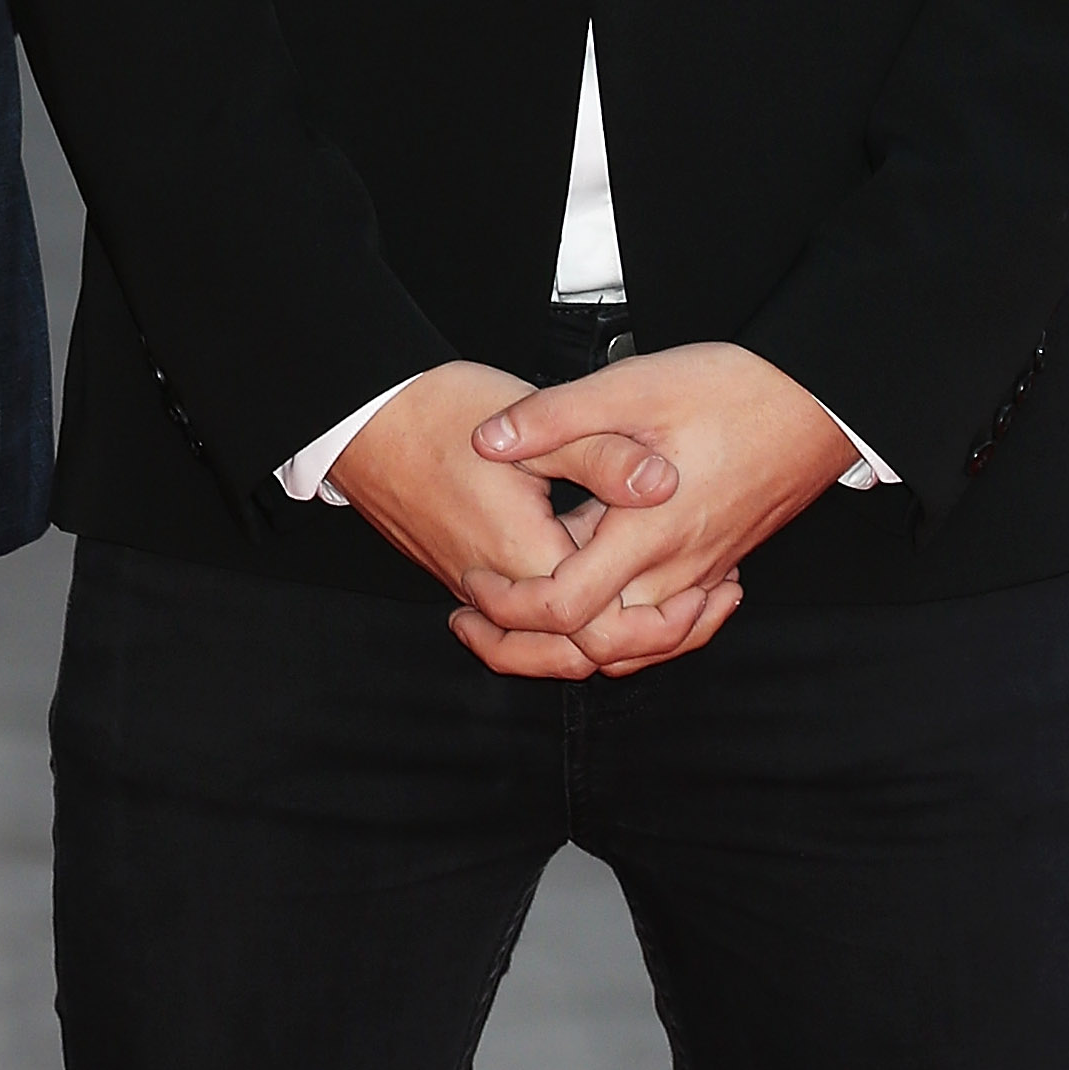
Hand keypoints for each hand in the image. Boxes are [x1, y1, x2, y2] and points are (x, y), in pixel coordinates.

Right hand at [330, 361, 683, 682]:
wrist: (362, 415)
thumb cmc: (435, 412)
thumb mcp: (531, 421)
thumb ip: (601, 456)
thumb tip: (664, 484)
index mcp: (523, 555)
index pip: (603, 626)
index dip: (664, 621)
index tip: (706, 591)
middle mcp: (497, 585)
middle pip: (576, 657)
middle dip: (645, 645)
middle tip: (697, 612)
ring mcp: (475, 585)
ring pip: (545, 650)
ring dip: (604, 641)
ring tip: (659, 618)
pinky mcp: (463, 572)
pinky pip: (521, 624)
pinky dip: (562, 626)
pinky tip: (590, 591)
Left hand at [454, 341, 855, 679]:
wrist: (818, 402)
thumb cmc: (734, 390)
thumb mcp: (633, 386)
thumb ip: (557, 418)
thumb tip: (490, 441)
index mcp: (646, 532)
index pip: (565, 608)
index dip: (509, 607)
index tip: (473, 582)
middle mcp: (676, 568)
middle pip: (598, 645)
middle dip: (533, 643)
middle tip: (480, 614)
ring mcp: (703, 573)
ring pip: (635, 641)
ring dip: (580, 637)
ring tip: (526, 611)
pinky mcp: (721, 565)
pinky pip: (667, 622)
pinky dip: (629, 627)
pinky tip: (606, 592)